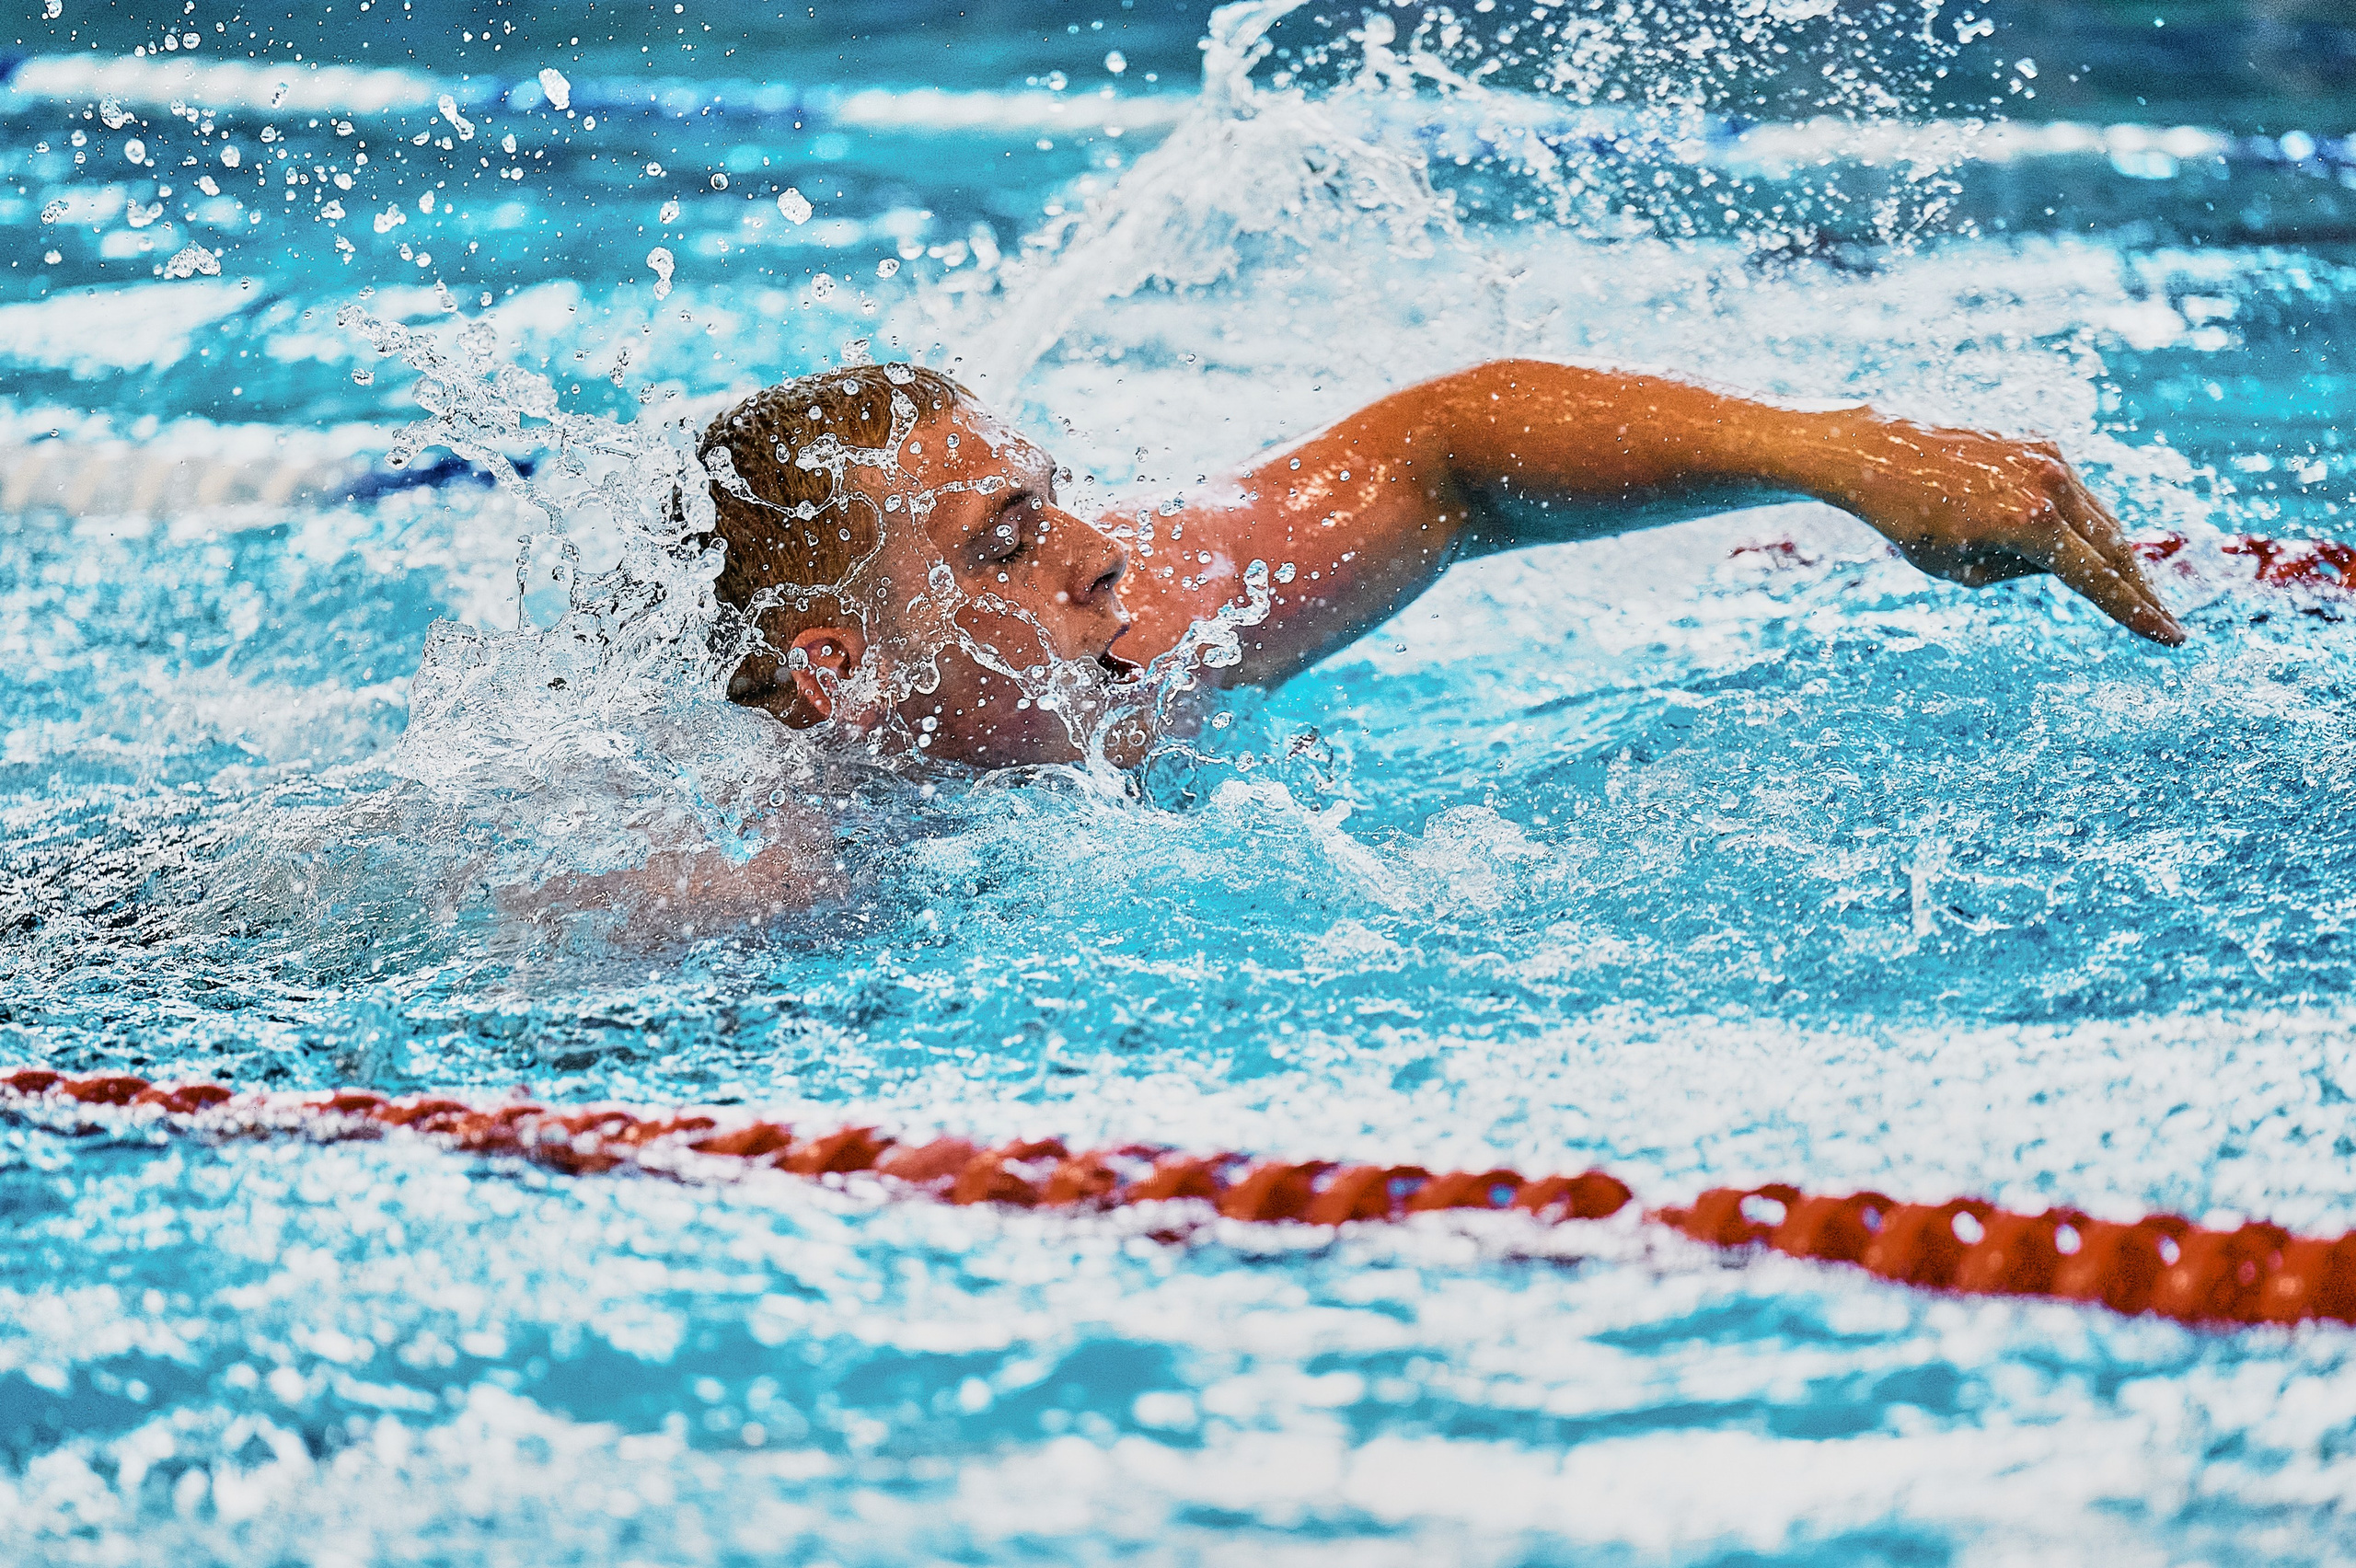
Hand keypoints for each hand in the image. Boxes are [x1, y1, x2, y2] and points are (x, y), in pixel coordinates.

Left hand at [1831, 421, 2186, 645]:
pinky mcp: (2040, 444)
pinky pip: (2076, 494)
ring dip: (2118, 558)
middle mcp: (2050, 485)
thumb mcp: (1962, 568)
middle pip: (2113, 549)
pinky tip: (2095, 551)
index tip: (2172, 637)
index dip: (2137, 614)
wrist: (1878, 453)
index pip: (2098, 581)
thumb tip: (2062, 564)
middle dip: (2140, 590)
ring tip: (2136, 593)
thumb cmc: (1910, 521)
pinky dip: (2087, 524)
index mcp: (2030, 524)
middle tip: (2166, 622)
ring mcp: (2048, 459)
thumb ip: (2021, 571)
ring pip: (2101, 518)